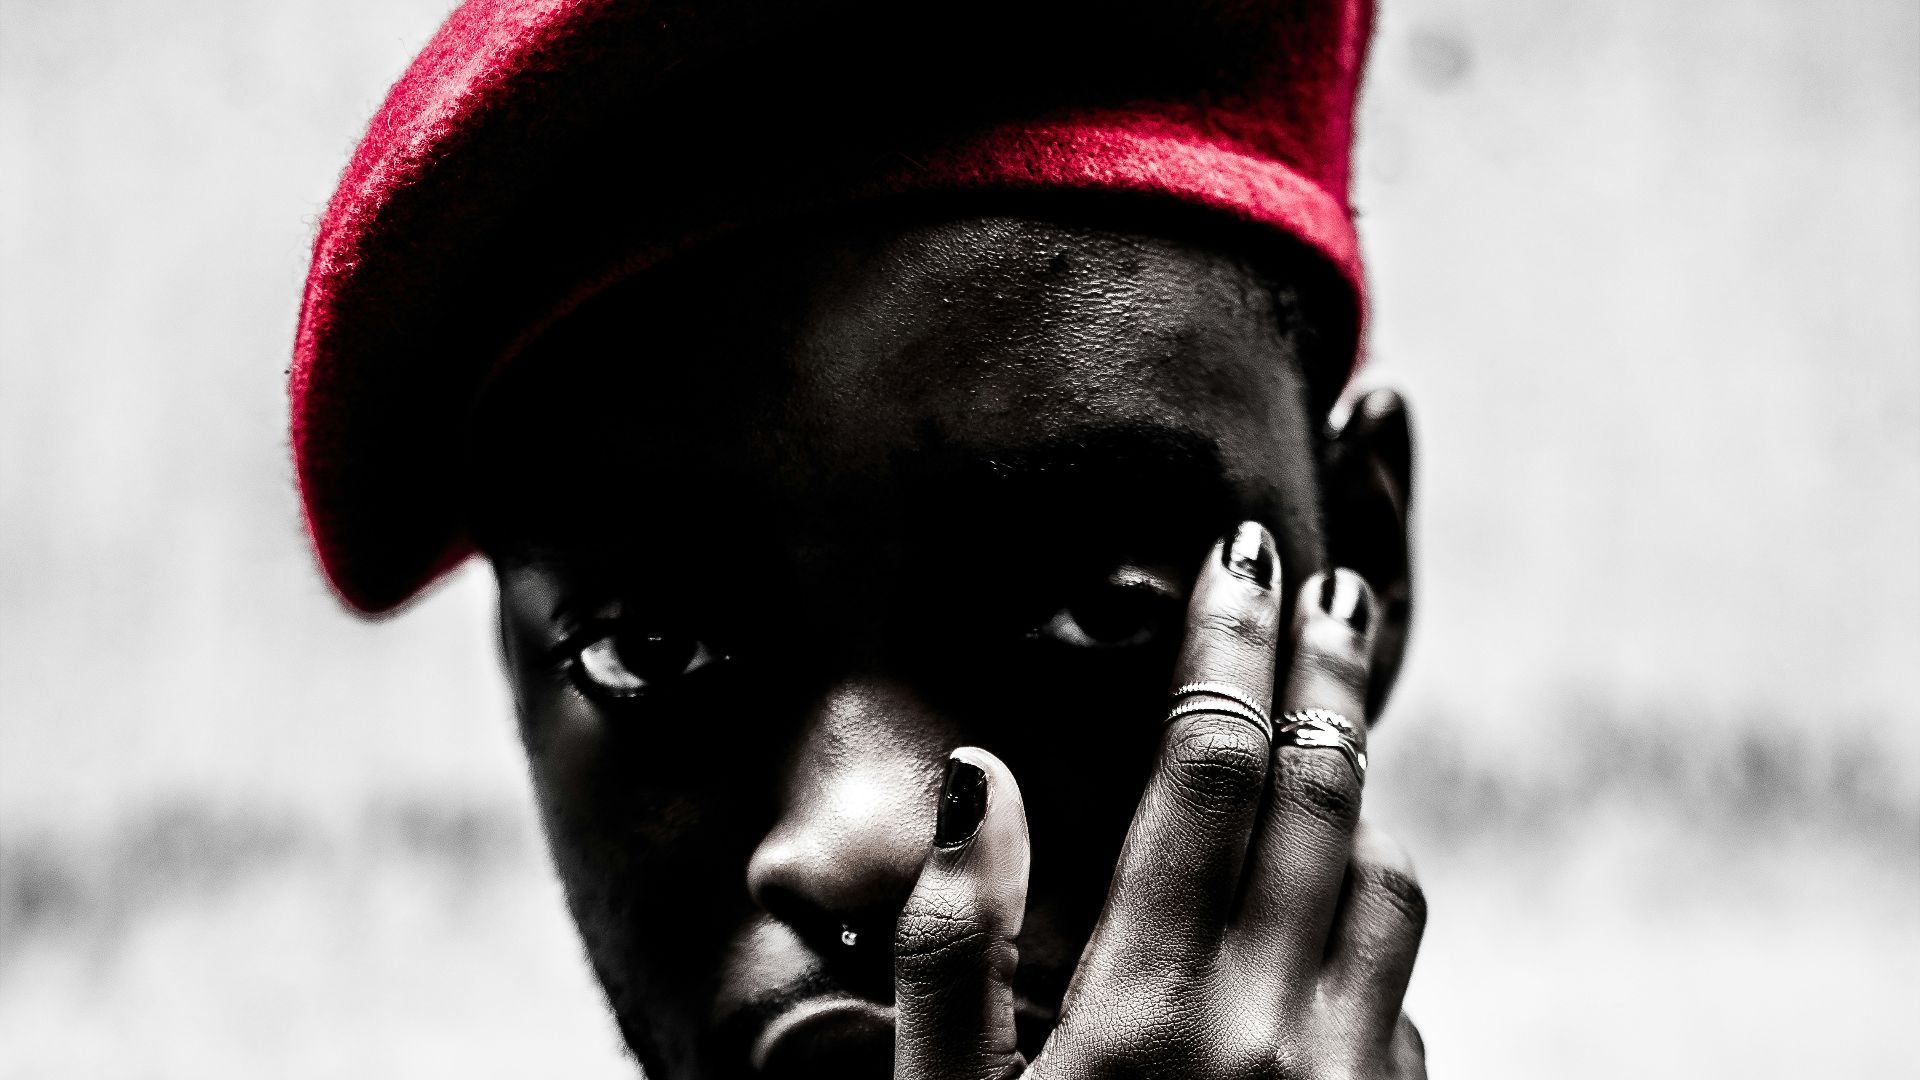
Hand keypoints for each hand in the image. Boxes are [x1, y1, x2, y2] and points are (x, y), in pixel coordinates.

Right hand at [893, 522, 1427, 1078]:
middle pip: (1321, 796)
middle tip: (1331, 590)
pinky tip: (1321, 914)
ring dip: (1355, 801)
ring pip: (1387, 884)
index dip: (1230, 648)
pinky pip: (1403, 992)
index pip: (1208, 770)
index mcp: (1149, 1008)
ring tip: (1320, 742)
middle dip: (1323, 673)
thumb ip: (952, 949)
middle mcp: (1272, 1030)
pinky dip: (1365, 923)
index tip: (1241, 558)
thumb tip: (978, 778)